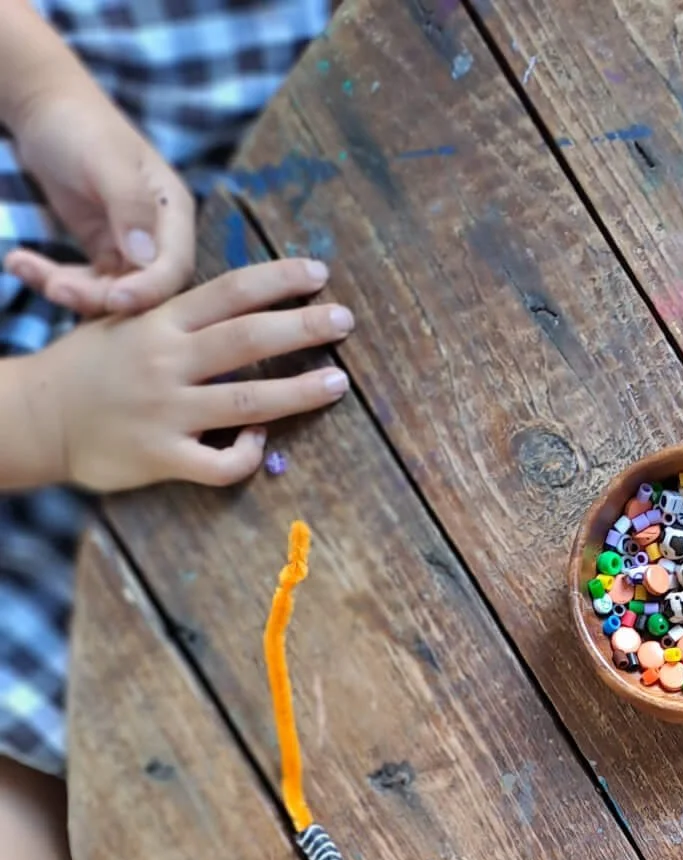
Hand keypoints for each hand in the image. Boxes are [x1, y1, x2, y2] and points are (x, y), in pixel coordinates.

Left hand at [5, 77, 195, 314]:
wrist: (45, 109)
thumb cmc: (81, 123)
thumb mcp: (106, 158)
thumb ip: (130, 205)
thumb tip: (147, 257)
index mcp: (173, 213)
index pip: (174, 267)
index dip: (149, 291)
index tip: (115, 300)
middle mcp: (158, 237)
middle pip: (141, 289)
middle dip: (98, 295)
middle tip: (54, 287)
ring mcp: (128, 248)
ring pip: (109, 292)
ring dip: (68, 289)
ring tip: (22, 266)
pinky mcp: (100, 253)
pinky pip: (83, 282)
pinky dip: (51, 278)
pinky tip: (18, 262)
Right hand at [22, 258, 352, 490]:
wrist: (38, 417)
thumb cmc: (91, 368)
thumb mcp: (126, 322)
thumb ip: (178, 315)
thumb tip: (240, 303)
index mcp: (160, 320)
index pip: (230, 291)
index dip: (278, 280)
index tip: (319, 274)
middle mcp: (166, 360)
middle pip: (248, 338)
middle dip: (303, 326)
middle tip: (346, 320)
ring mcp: (166, 410)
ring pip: (247, 402)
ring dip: (298, 392)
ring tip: (337, 383)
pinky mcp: (163, 456)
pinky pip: (221, 463)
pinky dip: (248, 454)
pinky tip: (258, 444)